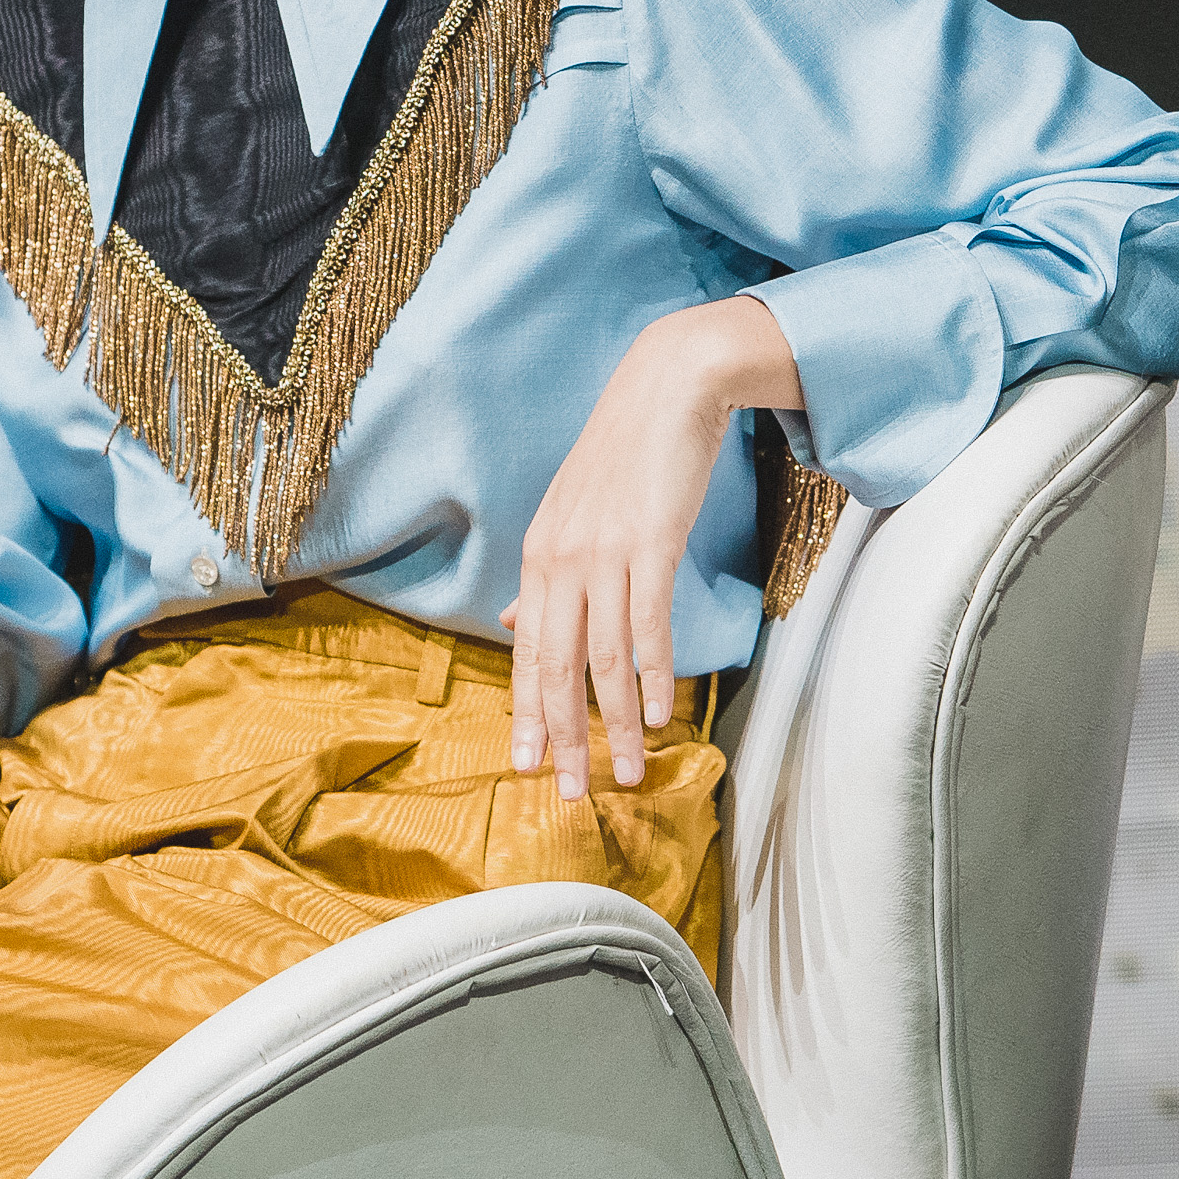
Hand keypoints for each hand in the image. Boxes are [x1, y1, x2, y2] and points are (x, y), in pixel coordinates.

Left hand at [504, 296, 799, 797]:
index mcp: (539, 556)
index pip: (527, 651)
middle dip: (561, 737)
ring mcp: (604, 552)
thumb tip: (510, 619)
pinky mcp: (651, 543)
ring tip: (630, 771)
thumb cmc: (626, 454)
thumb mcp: (570, 514)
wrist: (668, 386)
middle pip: (557, 666)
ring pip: (603, 658)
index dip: (526, 712)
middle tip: (568, 792)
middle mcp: (561, 558)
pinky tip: (657, 714)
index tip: (525, 766)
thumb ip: (543, 575)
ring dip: (614, 723)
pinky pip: (648, 624)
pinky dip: (652, 675)